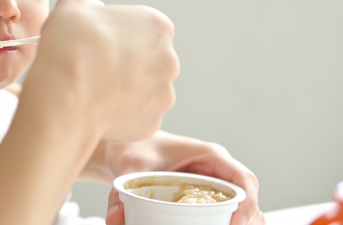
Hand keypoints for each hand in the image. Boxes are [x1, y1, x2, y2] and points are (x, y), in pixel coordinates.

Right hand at [23, 0, 178, 141]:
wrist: (64, 96)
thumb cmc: (70, 48)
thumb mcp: (71, 6)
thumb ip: (86, 2)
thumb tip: (88, 8)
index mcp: (157, 26)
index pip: (145, 26)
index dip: (120, 33)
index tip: (101, 41)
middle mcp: (169, 60)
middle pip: (149, 59)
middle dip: (128, 62)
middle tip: (96, 65)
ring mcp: (163, 94)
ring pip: (145, 89)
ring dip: (126, 88)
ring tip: (95, 89)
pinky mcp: (152, 123)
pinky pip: (137, 115)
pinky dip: (121, 113)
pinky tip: (98, 107)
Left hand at [103, 131, 264, 224]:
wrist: (127, 148)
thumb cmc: (134, 148)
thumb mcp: (127, 167)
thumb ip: (119, 192)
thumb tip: (116, 218)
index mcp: (209, 155)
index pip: (244, 179)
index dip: (248, 204)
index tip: (236, 223)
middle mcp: (217, 171)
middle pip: (249, 199)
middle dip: (247, 221)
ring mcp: (214, 186)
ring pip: (243, 210)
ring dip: (240, 223)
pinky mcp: (205, 200)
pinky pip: (227, 215)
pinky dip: (228, 224)